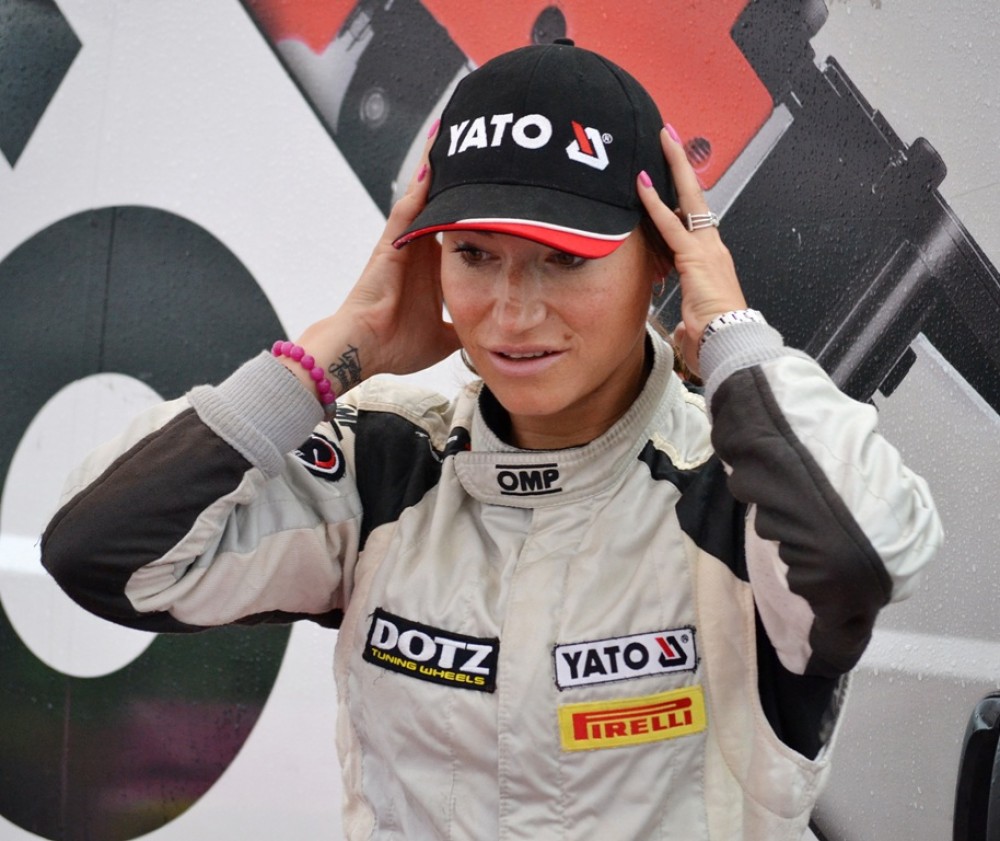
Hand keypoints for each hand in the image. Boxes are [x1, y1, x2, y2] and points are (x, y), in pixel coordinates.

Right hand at [295, 123, 460, 391]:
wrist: (365, 350)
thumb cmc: (395, 345)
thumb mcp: (444, 339)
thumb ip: (464, 330)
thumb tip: (484, 338)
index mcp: (432, 269)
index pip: (459, 230)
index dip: (477, 209)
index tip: (499, 188)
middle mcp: (419, 250)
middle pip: (445, 204)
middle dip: (460, 177)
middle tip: (481, 145)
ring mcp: (405, 243)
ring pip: (427, 197)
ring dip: (439, 168)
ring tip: (456, 131)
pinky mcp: (392, 242)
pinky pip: (408, 206)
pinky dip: (422, 184)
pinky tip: (435, 158)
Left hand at [637, 126, 746, 379]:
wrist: (731, 345)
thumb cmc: (717, 339)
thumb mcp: (697, 325)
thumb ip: (689, 321)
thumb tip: (685, 328)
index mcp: (712, 262)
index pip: (694, 221)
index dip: (683, 199)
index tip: (673, 177)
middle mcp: (713, 249)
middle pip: (695, 198)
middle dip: (682, 166)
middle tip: (670, 136)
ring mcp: (706, 249)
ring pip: (687, 200)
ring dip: (672, 169)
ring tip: (662, 140)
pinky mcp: (694, 257)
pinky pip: (670, 224)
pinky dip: (654, 204)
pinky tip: (641, 183)